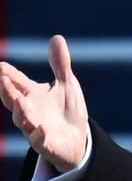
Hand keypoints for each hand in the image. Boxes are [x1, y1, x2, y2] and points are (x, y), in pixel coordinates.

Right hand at [0, 35, 88, 172]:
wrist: (76, 137)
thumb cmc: (66, 108)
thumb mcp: (66, 83)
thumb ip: (60, 63)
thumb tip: (56, 37)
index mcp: (32, 95)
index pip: (17, 82)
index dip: (8, 74)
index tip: (0, 65)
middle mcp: (29, 111)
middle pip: (13, 100)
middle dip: (7, 91)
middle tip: (3, 79)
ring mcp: (35, 128)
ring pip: (22, 120)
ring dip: (20, 111)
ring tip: (20, 100)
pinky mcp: (46, 143)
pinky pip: (39, 141)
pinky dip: (39, 135)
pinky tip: (42, 128)